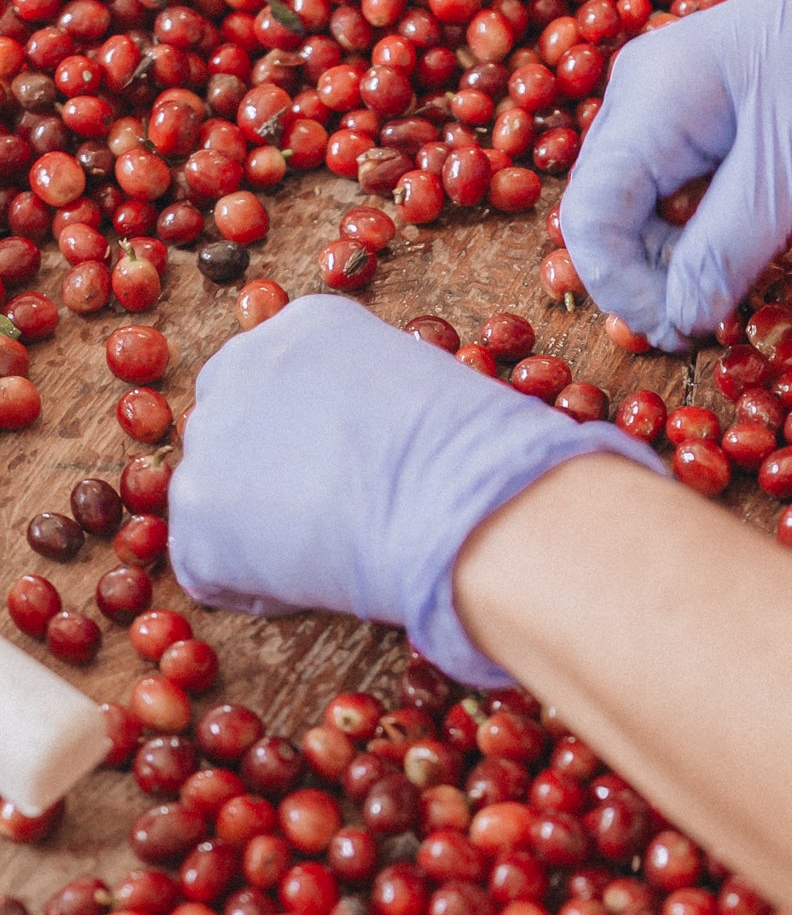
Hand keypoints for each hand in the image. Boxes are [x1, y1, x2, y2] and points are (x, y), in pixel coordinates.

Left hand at [168, 295, 662, 687]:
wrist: (456, 502)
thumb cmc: (472, 452)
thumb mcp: (425, 388)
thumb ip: (377, 397)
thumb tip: (380, 437)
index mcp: (303, 327)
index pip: (277, 376)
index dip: (306, 431)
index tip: (341, 467)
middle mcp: (242, 366)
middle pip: (234, 425)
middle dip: (268, 472)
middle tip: (327, 515)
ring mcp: (211, 439)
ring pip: (218, 495)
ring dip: (261, 528)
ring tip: (331, 552)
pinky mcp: (195, 514)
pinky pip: (213, 566)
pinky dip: (258, 587)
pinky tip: (315, 583)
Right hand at [560, 0, 791, 351]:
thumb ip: (729, 245)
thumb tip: (682, 319)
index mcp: (648, 99)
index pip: (589, 217)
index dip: (621, 288)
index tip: (679, 331)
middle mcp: (642, 99)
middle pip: (605, 215)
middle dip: (644, 280)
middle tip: (703, 327)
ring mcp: (670, 105)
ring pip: (639, 208)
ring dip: (672, 262)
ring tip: (724, 298)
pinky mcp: (705, 117)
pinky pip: (677, 191)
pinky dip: (698, 234)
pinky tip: (737, 257)